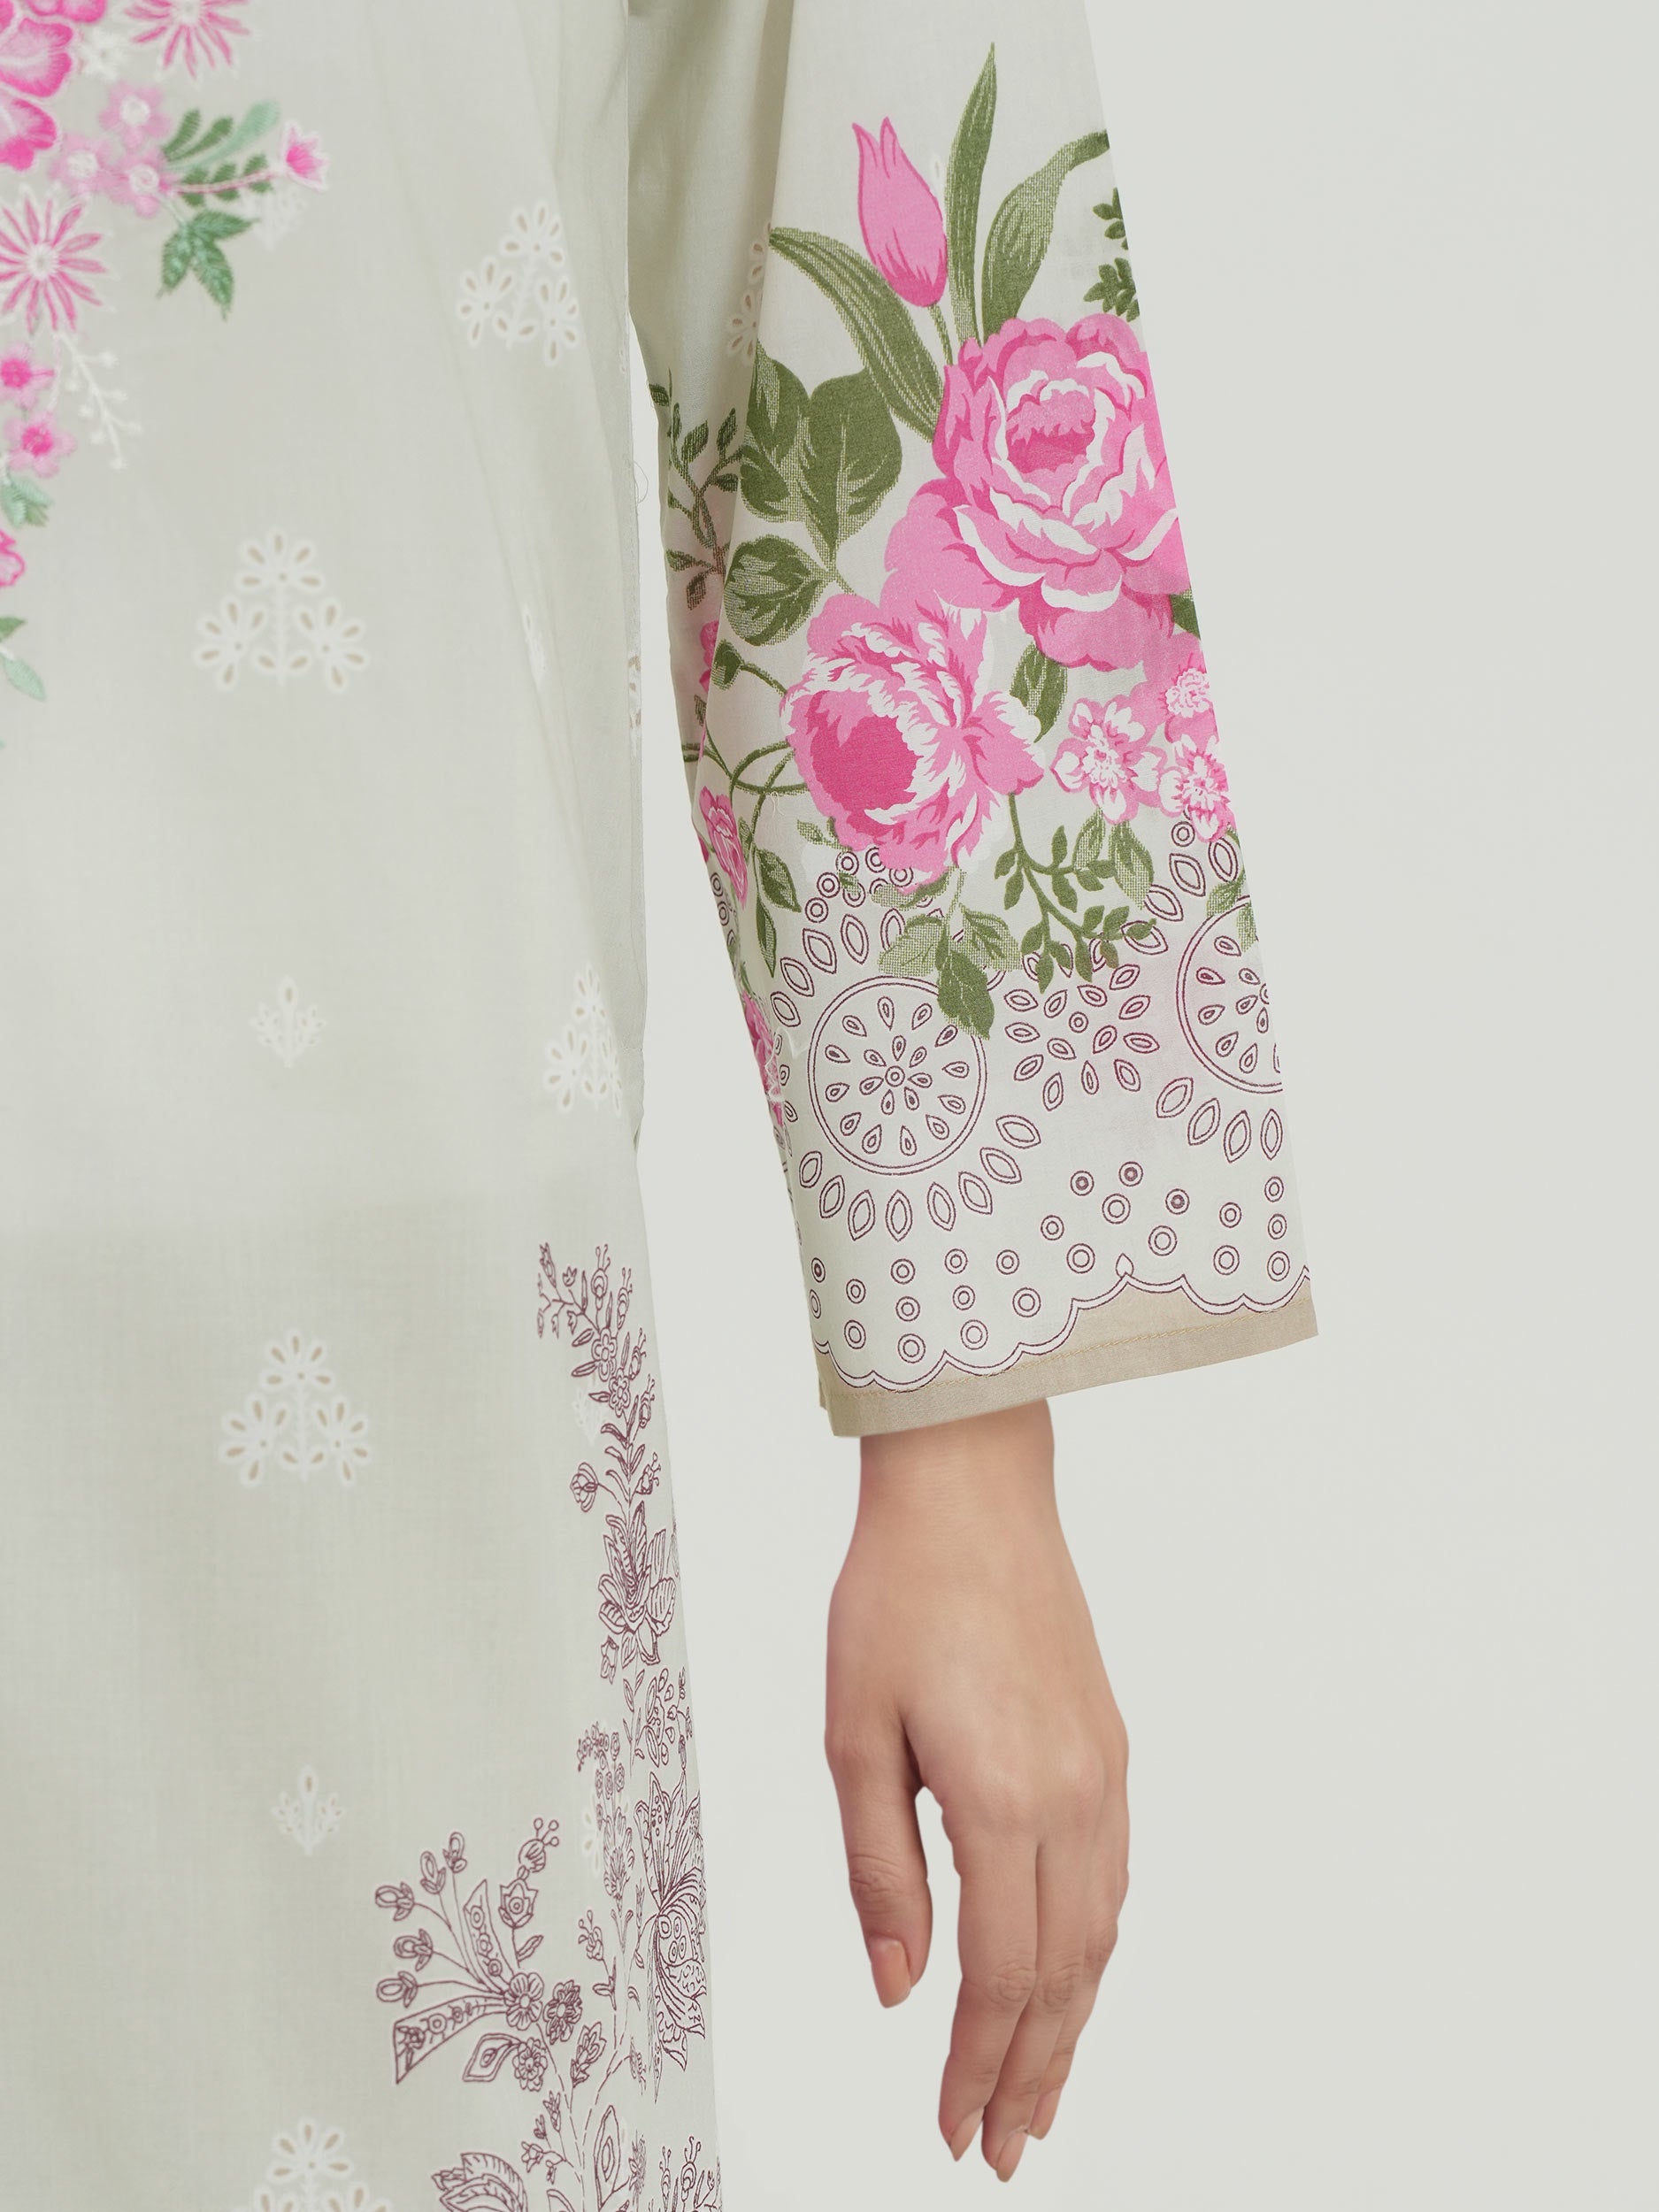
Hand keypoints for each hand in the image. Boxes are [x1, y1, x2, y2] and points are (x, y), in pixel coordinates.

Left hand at [825, 1398, 1129, 2181]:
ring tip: (1039, 2091)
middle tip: (1003, 2148)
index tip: (953, 2131)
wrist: (972, 1491)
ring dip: (1072, 2022)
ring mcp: (1104, 1771)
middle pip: (1066, 1975)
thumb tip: (898, 1988)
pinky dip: (1092, 1949)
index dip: (976, 2065)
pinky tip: (1070, 1976)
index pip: (999, 1976)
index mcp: (1002, 1799)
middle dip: (1033, 2073)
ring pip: (1102, 1933)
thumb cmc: (897, 1595)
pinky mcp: (1110, 1745)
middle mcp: (1073, 1796)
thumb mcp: (855, 1735)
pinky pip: (1113, 1876)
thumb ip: (880, 1871)